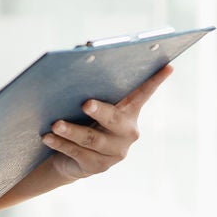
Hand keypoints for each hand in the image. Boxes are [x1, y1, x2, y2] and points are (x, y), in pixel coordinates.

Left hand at [40, 64, 174, 181]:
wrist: (70, 158)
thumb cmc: (81, 119)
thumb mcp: (87, 99)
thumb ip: (90, 78)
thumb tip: (83, 49)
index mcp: (129, 111)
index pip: (144, 93)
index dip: (156, 80)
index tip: (167, 66)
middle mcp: (128, 132)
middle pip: (114, 120)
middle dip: (100, 111)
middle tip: (85, 103)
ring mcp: (115, 152)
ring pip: (92, 139)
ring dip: (72, 130)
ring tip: (55, 123)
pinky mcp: (98, 167)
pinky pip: (78, 154)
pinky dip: (61, 144)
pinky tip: (48, 137)